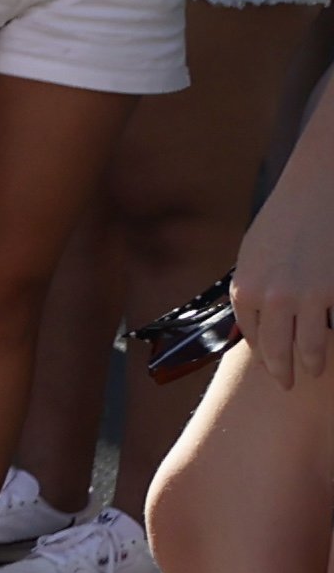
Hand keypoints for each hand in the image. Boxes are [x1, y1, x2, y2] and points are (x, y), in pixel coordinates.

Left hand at [243, 132, 333, 389]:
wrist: (320, 187)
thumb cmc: (288, 216)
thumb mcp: (255, 252)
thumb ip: (255, 286)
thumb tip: (255, 318)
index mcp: (247, 289)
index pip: (253, 337)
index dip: (263, 355)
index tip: (271, 366)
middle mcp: (273, 299)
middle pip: (277, 352)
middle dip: (284, 373)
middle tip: (289, 385)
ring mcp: (309, 297)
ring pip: (310, 349)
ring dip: (313, 365)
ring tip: (314, 371)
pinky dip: (333, 339)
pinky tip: (332, 342)